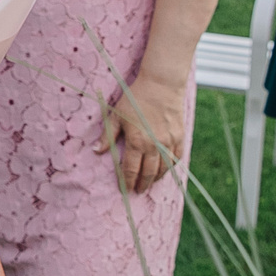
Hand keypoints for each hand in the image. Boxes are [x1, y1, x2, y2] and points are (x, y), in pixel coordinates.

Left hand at [97, 72, 189, 193]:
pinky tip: (166, 169)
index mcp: (137, 142)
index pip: (131, 170)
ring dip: (157, 179)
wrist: (161, 84)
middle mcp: (154, 145)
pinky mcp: (179, 136)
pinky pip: (177, 157)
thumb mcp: (117, 115)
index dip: (127, 182)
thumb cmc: (135, 98)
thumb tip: (96, 151)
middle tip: (139, 191)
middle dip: (143, 184)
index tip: (125, 189)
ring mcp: (169, 141)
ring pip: (164, 168)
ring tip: (151, 183)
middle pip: (149, 173)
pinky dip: (171, 167)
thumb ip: (107, 135)